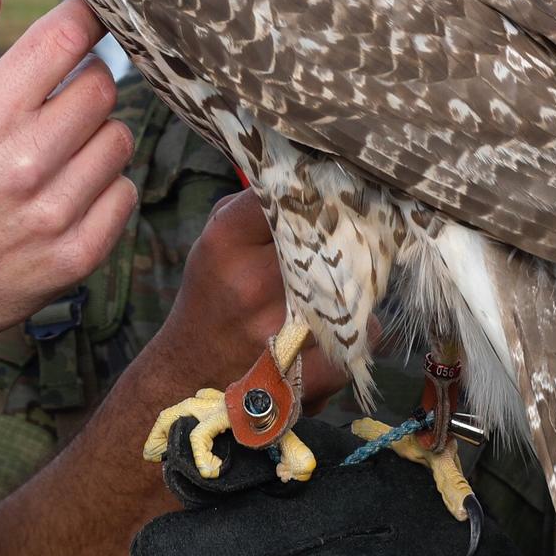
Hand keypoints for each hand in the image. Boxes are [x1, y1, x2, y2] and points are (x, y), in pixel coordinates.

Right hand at [0, 0, 136, 333]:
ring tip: (57, 142)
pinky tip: (67, 185)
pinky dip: (104, 183)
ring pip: (118, 138)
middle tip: (57, 89)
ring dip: (94, 130)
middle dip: (83, 76)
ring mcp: (55, 213)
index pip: (64, 39)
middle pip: (102, 86)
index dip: (84, 13)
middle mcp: (26, 163)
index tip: (88, 11)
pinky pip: (124, 194)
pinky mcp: (76, 255)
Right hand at [152, 193, 344, 408]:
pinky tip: (333, 334)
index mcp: (226, 244)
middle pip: (334, 240)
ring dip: (357, 289)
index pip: (289, 194)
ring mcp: (282, 331)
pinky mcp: (309, 373)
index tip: (329, 194)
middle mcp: (253, 283)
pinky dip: (358, 333)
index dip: (316, 193)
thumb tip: (312, 176)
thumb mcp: (217, 243)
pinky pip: (364, 335)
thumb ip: (256, 208)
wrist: (191, 378)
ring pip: (359, 290)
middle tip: (352, 239)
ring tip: (335, 292)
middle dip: (347, 239)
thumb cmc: (213, 300)